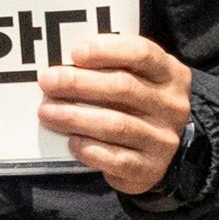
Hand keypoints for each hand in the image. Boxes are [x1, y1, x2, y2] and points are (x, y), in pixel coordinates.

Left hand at [39, 32, 198, 196]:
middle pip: (124, 87)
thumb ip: (111, 68)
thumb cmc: (139, 105)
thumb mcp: (139, 78)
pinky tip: (72, 142)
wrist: (165, 151)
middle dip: (79, 83)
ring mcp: (163, 139)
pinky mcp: (150, 168)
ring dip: (75, 117)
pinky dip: (90, 149)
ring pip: (116, 125)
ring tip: (47, 112)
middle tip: (48, 82)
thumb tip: (63, 65)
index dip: (107, 51)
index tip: (75, 53)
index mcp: (170, 75)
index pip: (142, 54)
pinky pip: (117, 159)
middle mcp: (172, 106)